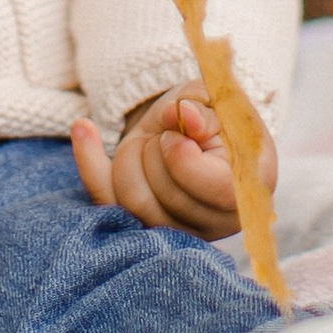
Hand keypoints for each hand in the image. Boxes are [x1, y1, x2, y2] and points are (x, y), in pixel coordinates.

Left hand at [68, 87, 273, 239]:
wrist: (193, 130)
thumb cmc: (214, 114)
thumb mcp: (217, 100)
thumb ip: (204, 105)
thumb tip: (185, 117)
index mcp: (248, 188)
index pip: (215, 191)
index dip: (185, 160)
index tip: (178, 133)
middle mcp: (217, 222)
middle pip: (166, 198)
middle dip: (155, 149)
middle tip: (168, 131)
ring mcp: (178, 232)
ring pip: (132, 203)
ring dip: (130, 155)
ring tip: (149, 137)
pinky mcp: (142, 225)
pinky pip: (105, 201)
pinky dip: (89, 162)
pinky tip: (83, 128)